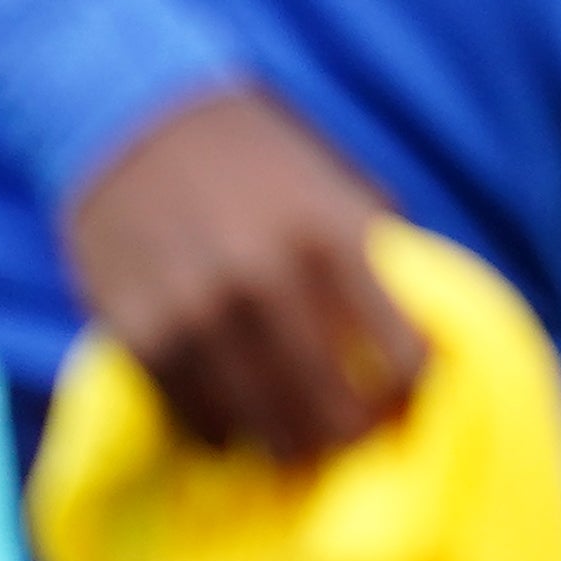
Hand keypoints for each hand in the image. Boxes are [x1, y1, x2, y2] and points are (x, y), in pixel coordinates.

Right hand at [61, 85, 428, 462]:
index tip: (405, 404)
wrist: (135, 117)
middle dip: (353, 436)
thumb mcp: (338, 189)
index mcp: (334, 237)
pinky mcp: (139, 333)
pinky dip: (223, 429)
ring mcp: (199, 311)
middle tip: (352, 438)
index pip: (406, 360)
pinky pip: (198, 417)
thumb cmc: (260, 157)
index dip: (413, 397)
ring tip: (298, 439)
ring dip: (288, 443)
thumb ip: (377, 259)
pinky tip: (238, 419)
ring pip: (265, 427)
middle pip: (337, 413)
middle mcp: (268, 279)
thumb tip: (425, 338)